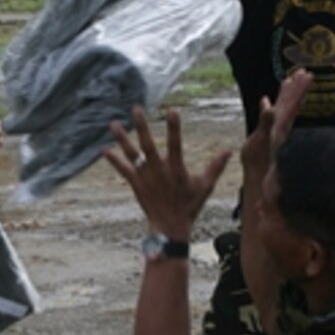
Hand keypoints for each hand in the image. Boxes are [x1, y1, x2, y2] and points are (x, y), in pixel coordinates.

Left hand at [104, 107, 230, 238]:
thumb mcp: (206, 185)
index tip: (172, 110)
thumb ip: (216, 166)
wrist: (170, 226)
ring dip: (122, 138)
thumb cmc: (189, 205)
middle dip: (142, 126)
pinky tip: (104, 149)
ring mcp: (145, 176)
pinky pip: (123, 169)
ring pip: (132, 153)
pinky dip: (114, 160)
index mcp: (176, 168)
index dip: (174, 127)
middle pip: (148, 143)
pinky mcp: (136, 183)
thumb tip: (229, 149)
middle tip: (136, 108)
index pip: (176, 142)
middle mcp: (158, 170)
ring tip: (113, 123)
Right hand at [240, 69, 312, 176]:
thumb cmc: (261, 159)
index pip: (293, 102)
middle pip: (292, 102)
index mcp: (281, 122)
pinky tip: (266, 101)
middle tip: (304, 71)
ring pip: (284, 108)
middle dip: (297, 86)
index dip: (299, 88)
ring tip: (290, 80)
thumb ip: (267, 122)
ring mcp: (276, 129)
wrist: (260, 175)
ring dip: (287, 93)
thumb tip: (271, 108)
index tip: (306, 75)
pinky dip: (270, 105)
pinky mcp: (268, 133)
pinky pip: (272, 115)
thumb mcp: (263, 138)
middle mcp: (282, 124)